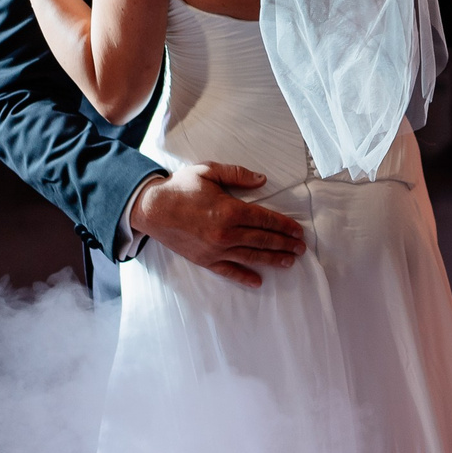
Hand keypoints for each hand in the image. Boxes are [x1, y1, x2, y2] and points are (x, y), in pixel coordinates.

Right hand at [127, 163, 307, 288]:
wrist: (151, 209)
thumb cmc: (180, 187)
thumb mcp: (208, 171)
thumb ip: (237, 174)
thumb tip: (262, 179)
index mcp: (230, 210)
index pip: (265, 219)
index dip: (284, 225)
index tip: (298, 230)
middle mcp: (226, 233)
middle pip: (263, 240)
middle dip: (284, 244)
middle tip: (301, 248)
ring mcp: (216, 249)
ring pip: (251, 256)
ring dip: (273, 259)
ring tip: (289, 261)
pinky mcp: (205, 260)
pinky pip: (229, 271)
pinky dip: (244, 277)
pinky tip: (258, 281)